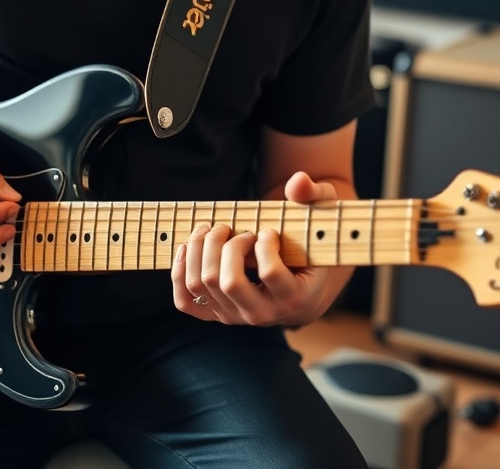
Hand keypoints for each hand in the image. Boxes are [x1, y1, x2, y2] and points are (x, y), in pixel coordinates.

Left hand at [171, 171, 350, 325]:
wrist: (300, 285)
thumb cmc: (310, 247)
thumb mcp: (319, 219)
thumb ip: (314, 196)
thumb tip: (297, 182)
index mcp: (295, 298)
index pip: (271, 273)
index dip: (264, 244)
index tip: (267, 231)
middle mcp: (263, 314)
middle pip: (229, 282)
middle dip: (225, 245)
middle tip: (231, 227)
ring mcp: (236, 316)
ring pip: (202, 284)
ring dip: (200, 248)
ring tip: (213, 229)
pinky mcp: (216, 314)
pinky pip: (185, 300)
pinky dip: (180, 271)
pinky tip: (188, 247)